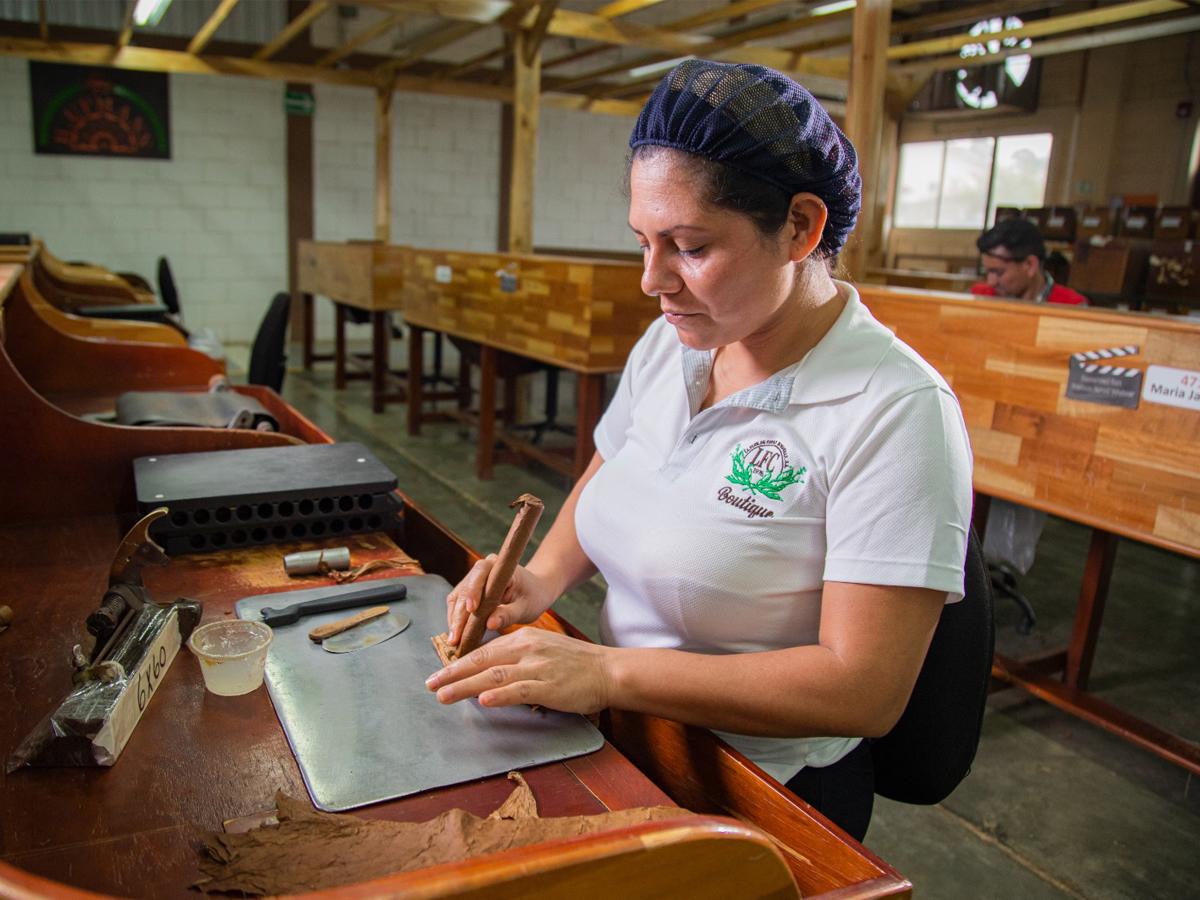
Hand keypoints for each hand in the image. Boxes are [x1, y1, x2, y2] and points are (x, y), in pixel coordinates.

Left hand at [425, 628, 613, 714]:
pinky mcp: (549, 686)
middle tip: (430, 684)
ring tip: (444, 695)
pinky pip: (519, 690)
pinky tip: (482, 701)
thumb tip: (491, 673)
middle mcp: (527, 649)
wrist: (608, 670)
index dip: (459, 662)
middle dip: (452, 673)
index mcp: (524, 638)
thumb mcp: (544, 649)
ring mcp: (537, 667)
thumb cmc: (577, 664)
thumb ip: (518, 657)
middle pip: (482, 660)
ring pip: (493, 675)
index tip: (440, 672)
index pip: (485, 650)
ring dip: (465, 686)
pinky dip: (499, 695)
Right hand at [444, 556, 556, 645]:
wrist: (535, 591)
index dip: (473, 591)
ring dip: (454, 619)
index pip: (480, 574)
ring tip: (454, 641)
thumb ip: (509, 614)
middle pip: (464, 588)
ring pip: (457, 598)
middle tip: (456, 637)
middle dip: (459, 614)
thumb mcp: (526, 608)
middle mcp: (482, 568)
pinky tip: (456, 636)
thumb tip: (490, 624)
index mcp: (499, 565)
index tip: (470, 609)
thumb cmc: (533, 597)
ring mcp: (473, 579)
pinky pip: (457, 605)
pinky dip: (456, 620)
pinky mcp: (468, 592)